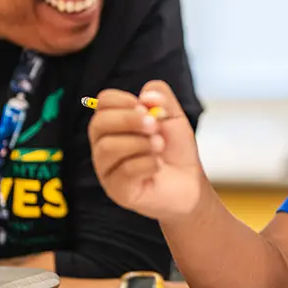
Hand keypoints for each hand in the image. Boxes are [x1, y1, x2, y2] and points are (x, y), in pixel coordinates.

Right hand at [88, 80, 204, 219]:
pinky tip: (158, 166)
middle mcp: (103, 146)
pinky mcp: (118, 191)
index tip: (144, 107)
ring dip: (139, 143)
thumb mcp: (173, 117)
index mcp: (113, 125)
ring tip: (159, 146)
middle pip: (98, 124)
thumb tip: (146, 96)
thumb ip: (161, 98)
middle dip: (128, 120)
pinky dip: (146, 163)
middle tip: (154, 125)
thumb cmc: (175, 151)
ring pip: (108, 148)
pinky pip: (124, 171)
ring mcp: (108, 170)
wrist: (190, 184)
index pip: (102, 103)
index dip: (121, 100)